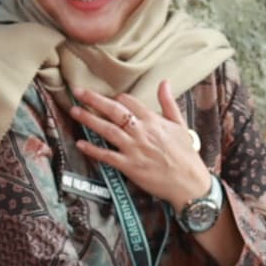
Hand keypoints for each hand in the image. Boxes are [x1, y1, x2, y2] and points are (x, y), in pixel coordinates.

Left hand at [67, 78, 215, 210]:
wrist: (190, 183)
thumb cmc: (186, 155)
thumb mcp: (180, 125)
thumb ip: (169, 103)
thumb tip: (164, 82)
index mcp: (153, 121)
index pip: (130, 102)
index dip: (117, 98)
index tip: (108, 97)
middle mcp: (141, 132)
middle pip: (114, 111)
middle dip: (94, 100)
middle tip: (78, 91)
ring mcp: (134, 149)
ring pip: (107, 130)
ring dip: (89, 119)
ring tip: (74, 111)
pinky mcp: (129, 166)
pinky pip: (107, 155)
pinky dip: (93, 150)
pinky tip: (80, 144)